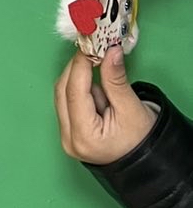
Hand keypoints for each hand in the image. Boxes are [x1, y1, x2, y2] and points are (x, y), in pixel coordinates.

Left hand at [55, 47, 154, 164]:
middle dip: (77, 69)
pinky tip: (98, 91)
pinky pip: (68, 102)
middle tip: (94, 51)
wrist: (144, 162)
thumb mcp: (131, 109)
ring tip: (103, 80)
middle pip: (62, 91)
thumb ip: (116, 80)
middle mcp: (69, 139)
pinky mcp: (69, 132)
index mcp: (84, 136)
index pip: (74, 91)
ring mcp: (66, 137)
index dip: (80, 64)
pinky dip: (80, 90)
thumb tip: (110, 52)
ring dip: (79, 80)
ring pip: (63, 95)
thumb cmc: (140, 141)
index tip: (90, 45)